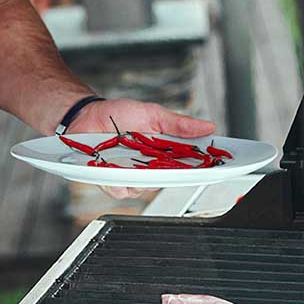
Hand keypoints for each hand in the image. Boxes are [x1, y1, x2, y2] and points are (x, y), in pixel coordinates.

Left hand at [69, 99, 216, 199]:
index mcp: (163, 153)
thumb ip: (178, 124)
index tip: (217, 166)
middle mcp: (149, 168)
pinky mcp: (110, 181)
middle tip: (174, 164)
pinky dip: (118, 181)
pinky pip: (119, 190)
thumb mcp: (152, 114)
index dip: (204, 168)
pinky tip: (116, 170)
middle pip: (169, 181)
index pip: (189, 165)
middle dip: (173, 175)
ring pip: (144, 189)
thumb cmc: (118, 115)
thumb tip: (208, 126)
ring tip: (136, 162)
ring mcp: (130, 176)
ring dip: (142, 177)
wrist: (86, 115)